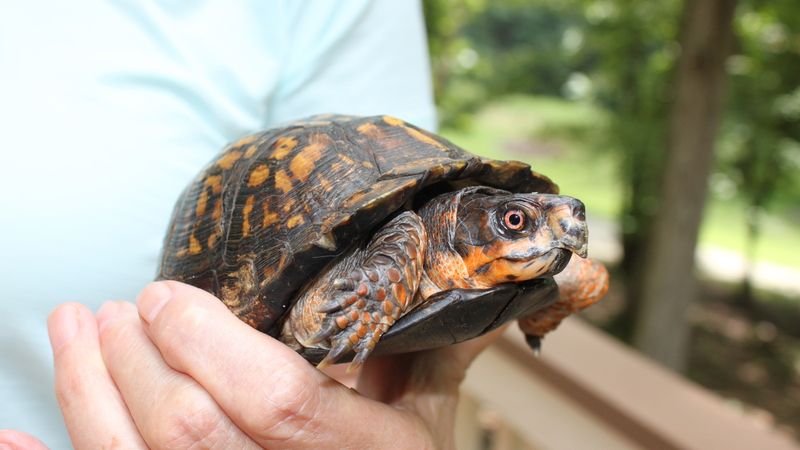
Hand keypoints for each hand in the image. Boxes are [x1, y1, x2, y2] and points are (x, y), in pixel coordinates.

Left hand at [1, 281, 502, 449]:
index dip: (208, 344)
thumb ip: (433, 335)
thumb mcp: (432, 394)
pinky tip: (7, 438)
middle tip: (115, 305)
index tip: (167, 295)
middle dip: (133, 360)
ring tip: (70, 327)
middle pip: (188, 435)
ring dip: (84, 392)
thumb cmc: (406, 447)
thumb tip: (471, 251)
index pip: (276, 402)